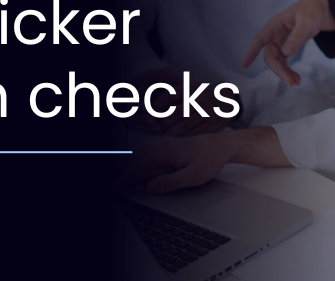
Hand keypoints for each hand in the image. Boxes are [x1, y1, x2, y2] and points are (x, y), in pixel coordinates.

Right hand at [118, 133, 234, 193]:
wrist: (222, 145)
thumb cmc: (210, 159)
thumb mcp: (193, 176)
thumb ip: (170, 182)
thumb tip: (149, 186)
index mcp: (165, 154)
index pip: (137, 167)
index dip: (124, 179)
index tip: (116, 190)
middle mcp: (161, 148)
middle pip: (132, 158)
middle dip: (119, 171)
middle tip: (113, 185)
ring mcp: (163, 147)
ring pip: (137, 154)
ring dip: (124, 165)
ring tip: (117, 177)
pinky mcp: (167, 149)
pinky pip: (144, 154)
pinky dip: (133, 161)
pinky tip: (133, 166)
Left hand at [125, 68, 236, 135]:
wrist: (230, 100)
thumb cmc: (204, 94)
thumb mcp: (191, 88)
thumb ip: (174, 95)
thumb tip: (152, 108)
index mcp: (193, 87)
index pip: (169, 96)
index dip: (156, 107)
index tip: (150, 114)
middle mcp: (201, 98)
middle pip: (175, 113)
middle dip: (163, 122)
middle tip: (157, 125)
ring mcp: (209, 111)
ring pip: (184, 125)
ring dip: (172, 130)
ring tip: (167, 129)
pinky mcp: (214, 123)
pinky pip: (194, 132)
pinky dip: (183, 134)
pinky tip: (180, 132)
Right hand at [241, 0, 334, 85]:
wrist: (318, 9)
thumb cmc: (311, 11)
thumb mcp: (306, 22)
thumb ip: (297, 36)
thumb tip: (286, 53)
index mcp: (274, 26)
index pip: (259, 40)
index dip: (251, 52)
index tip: (244, 64)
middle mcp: (274, 35)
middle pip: (270, 55)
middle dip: (278, 69)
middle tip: (291, 82)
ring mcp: (279, 42)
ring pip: (276, 61)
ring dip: (284, 72)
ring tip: (296, 82)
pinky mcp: (286, 47)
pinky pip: (283, 61)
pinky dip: (288, 70)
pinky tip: (296, 78)